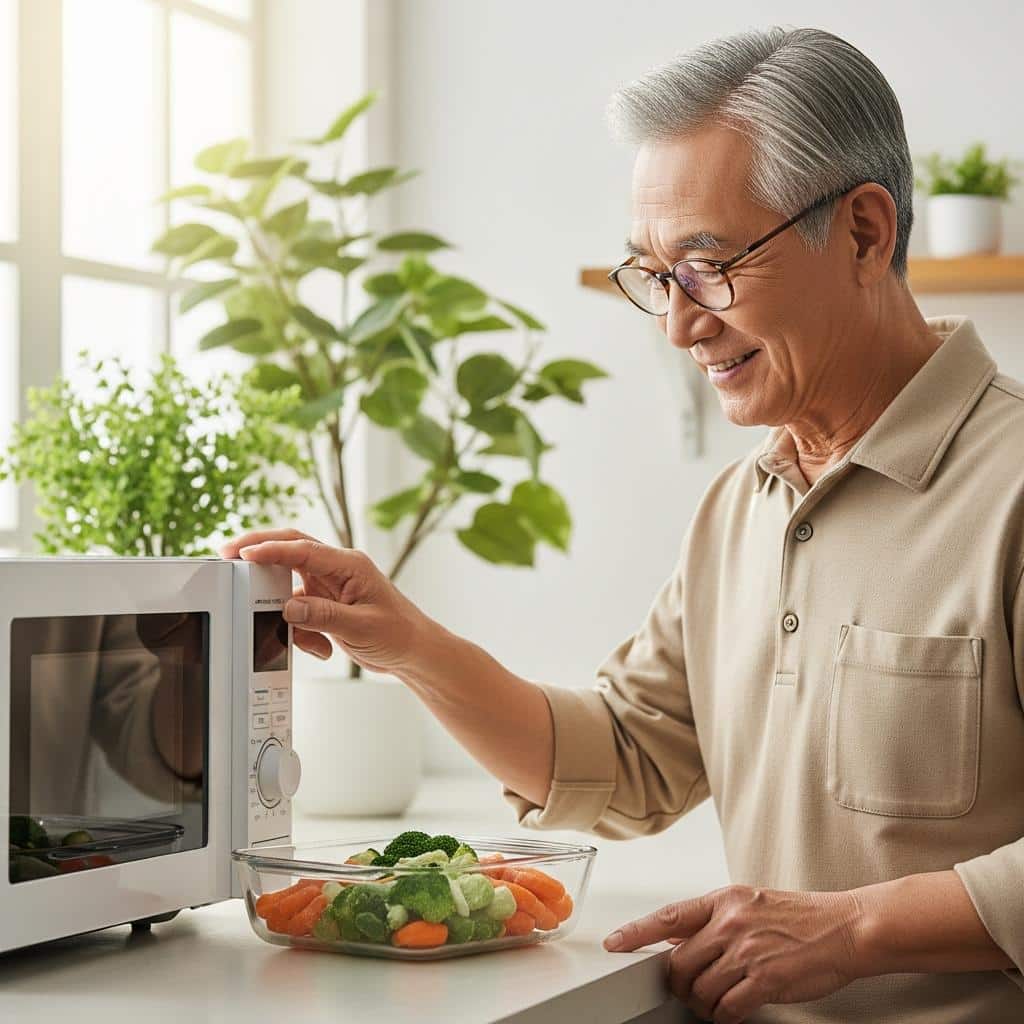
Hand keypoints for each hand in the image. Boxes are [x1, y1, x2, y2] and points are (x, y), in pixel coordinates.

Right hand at [220, 528, 435, 674]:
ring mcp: (330, 585)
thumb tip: (288, 608)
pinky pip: (298, 609)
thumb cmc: (398, 633)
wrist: (413, 651)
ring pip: (290, 585)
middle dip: (260, 549)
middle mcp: (337, 569)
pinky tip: (321, 648)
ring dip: (285, 610)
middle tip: (229, 553)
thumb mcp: (360, 627)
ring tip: (305, 637)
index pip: (303, 550)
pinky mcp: (325, 603)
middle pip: (290, 549)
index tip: (244, 553)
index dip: (271, 549)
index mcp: (349, 565)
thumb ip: (322, 617)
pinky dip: (299, 630)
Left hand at [604, 884, 863, 1022]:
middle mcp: (731, 924)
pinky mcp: (765, 980)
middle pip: (680, 963)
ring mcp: (747, 952)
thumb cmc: (799, 917)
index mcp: (723, 901)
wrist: (844, 928)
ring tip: (715, 1001)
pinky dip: (724, 1015)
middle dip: (679, 983)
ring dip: (703, 1003)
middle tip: (688, 990)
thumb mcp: (749, 903)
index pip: (668, 917)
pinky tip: (732, 1010)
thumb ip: (714, 919)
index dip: (636, 932)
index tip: (615, 944)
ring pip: (701, 989)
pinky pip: (727, 1007)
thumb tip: (679, 939)